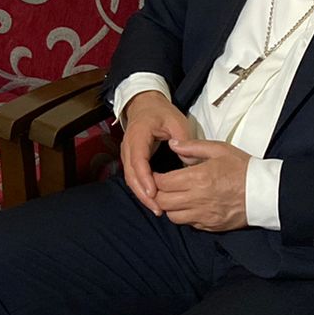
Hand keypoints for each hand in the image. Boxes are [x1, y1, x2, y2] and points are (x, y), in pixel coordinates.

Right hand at [119, 91, 192, 215]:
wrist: (145, 105)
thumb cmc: (162, 112)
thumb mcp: (176, 121)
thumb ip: (183, 141)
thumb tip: (186, 162)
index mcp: (138, 134)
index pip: (138, 160)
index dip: (145, 178)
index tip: (154, 193)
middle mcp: (128, 146)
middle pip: (131, 174)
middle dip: (143, 194)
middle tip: (158, 209)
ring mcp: (127, 154)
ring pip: (130, 178)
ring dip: (141, 195)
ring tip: (157, 210)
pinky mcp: (130, 160)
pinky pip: (133, 177)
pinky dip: (141, 190)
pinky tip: (153, 201)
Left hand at [155, 139, 249, 231]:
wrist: (267, 192)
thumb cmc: (244, 168)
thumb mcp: (219, 149)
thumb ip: (192, 146)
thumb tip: (172, 144)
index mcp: (198, 178)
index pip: (162, 182)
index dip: (154, 178)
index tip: (155, 173)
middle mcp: (197, 199)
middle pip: (163, 201)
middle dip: (157, 193)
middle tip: (160, 186)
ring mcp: (204, 215)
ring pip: (172, 216)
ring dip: (169, 206)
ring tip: (175, 196)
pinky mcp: (211, 226)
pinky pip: (189, 224)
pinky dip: (184, 216)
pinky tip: (189, 206)